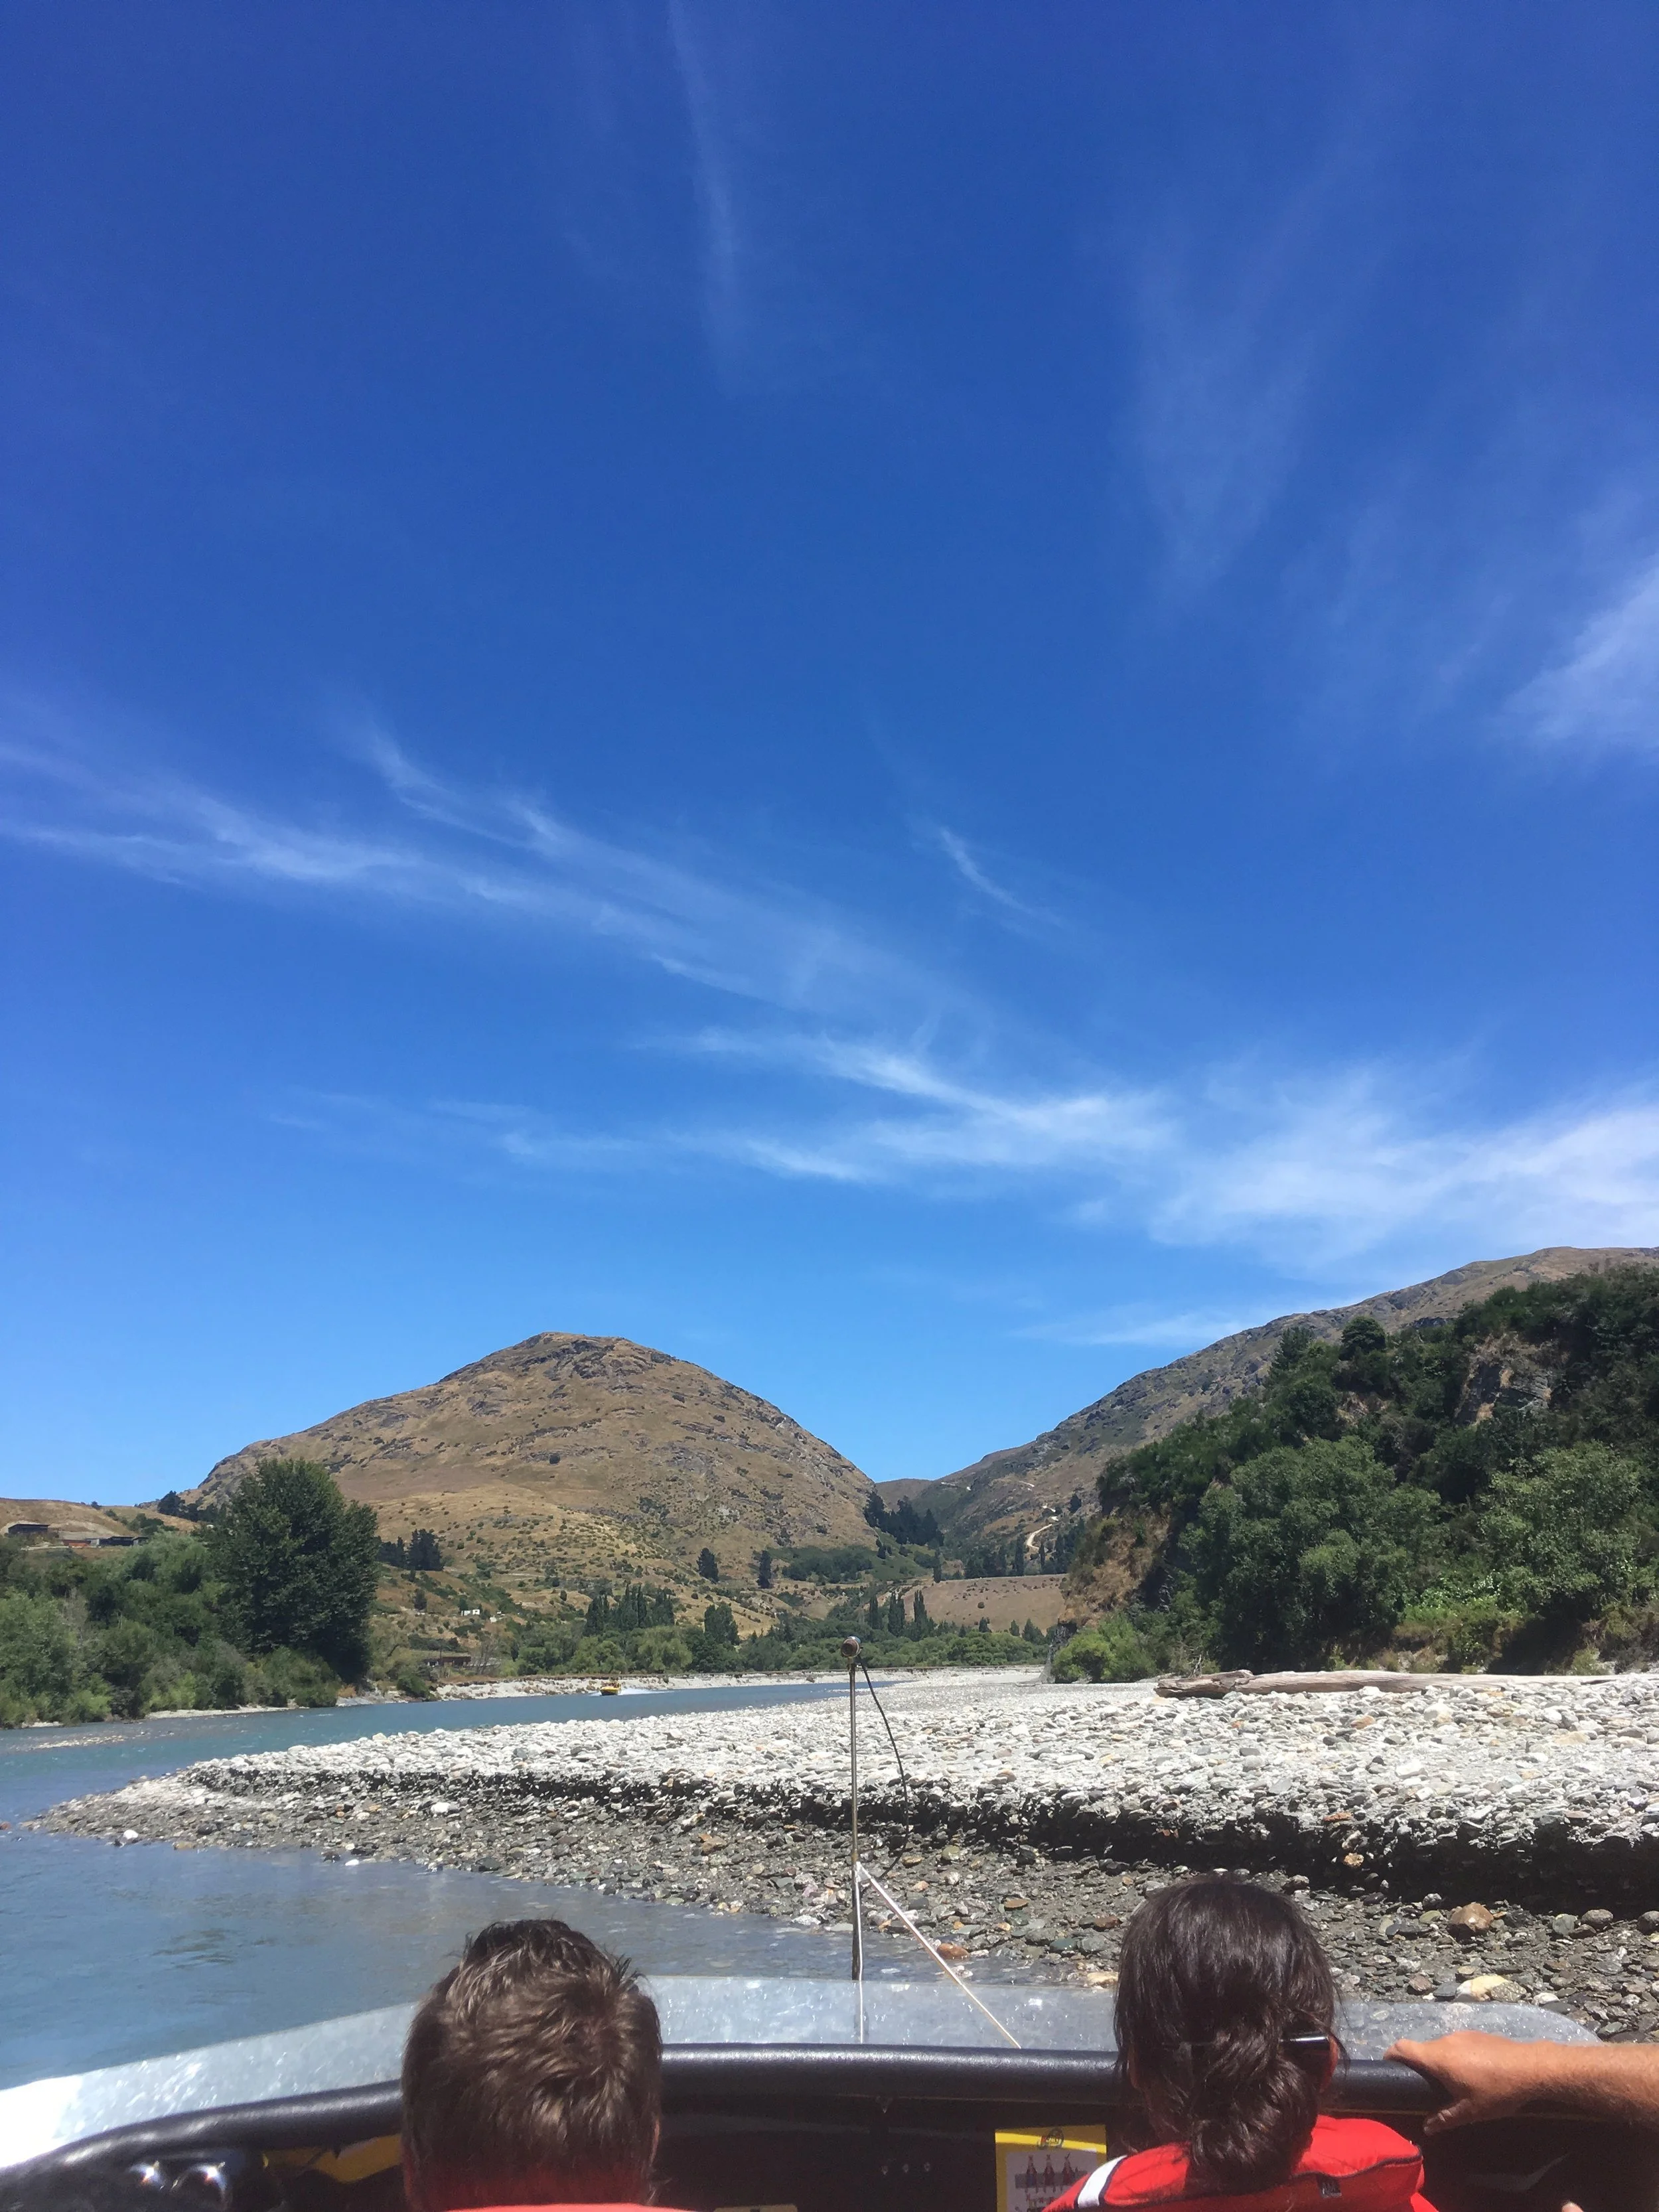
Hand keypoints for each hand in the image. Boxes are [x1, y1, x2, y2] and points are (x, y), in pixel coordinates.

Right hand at [1387, 2031, 1558, 2133]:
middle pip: (1422, 2048)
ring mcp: (1462, 2034)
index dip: (1391, 2054)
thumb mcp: (1470, 2112)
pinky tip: (1473, 2073)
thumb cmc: (1496, 2091)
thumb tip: (1427, 2127)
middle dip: (1419, 2065)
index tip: (1388, 2067)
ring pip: (1441, 2046)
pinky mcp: (1477, 2034)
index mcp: (1438, 2058)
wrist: (1531, 2068)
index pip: (1402, 2047)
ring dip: (1440, 2061)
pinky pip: (1457, 2044)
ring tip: (1452, 2083)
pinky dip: (1456, 2057)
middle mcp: (1445, 2040)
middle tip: (1425, 2086)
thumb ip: (1445, 2118)